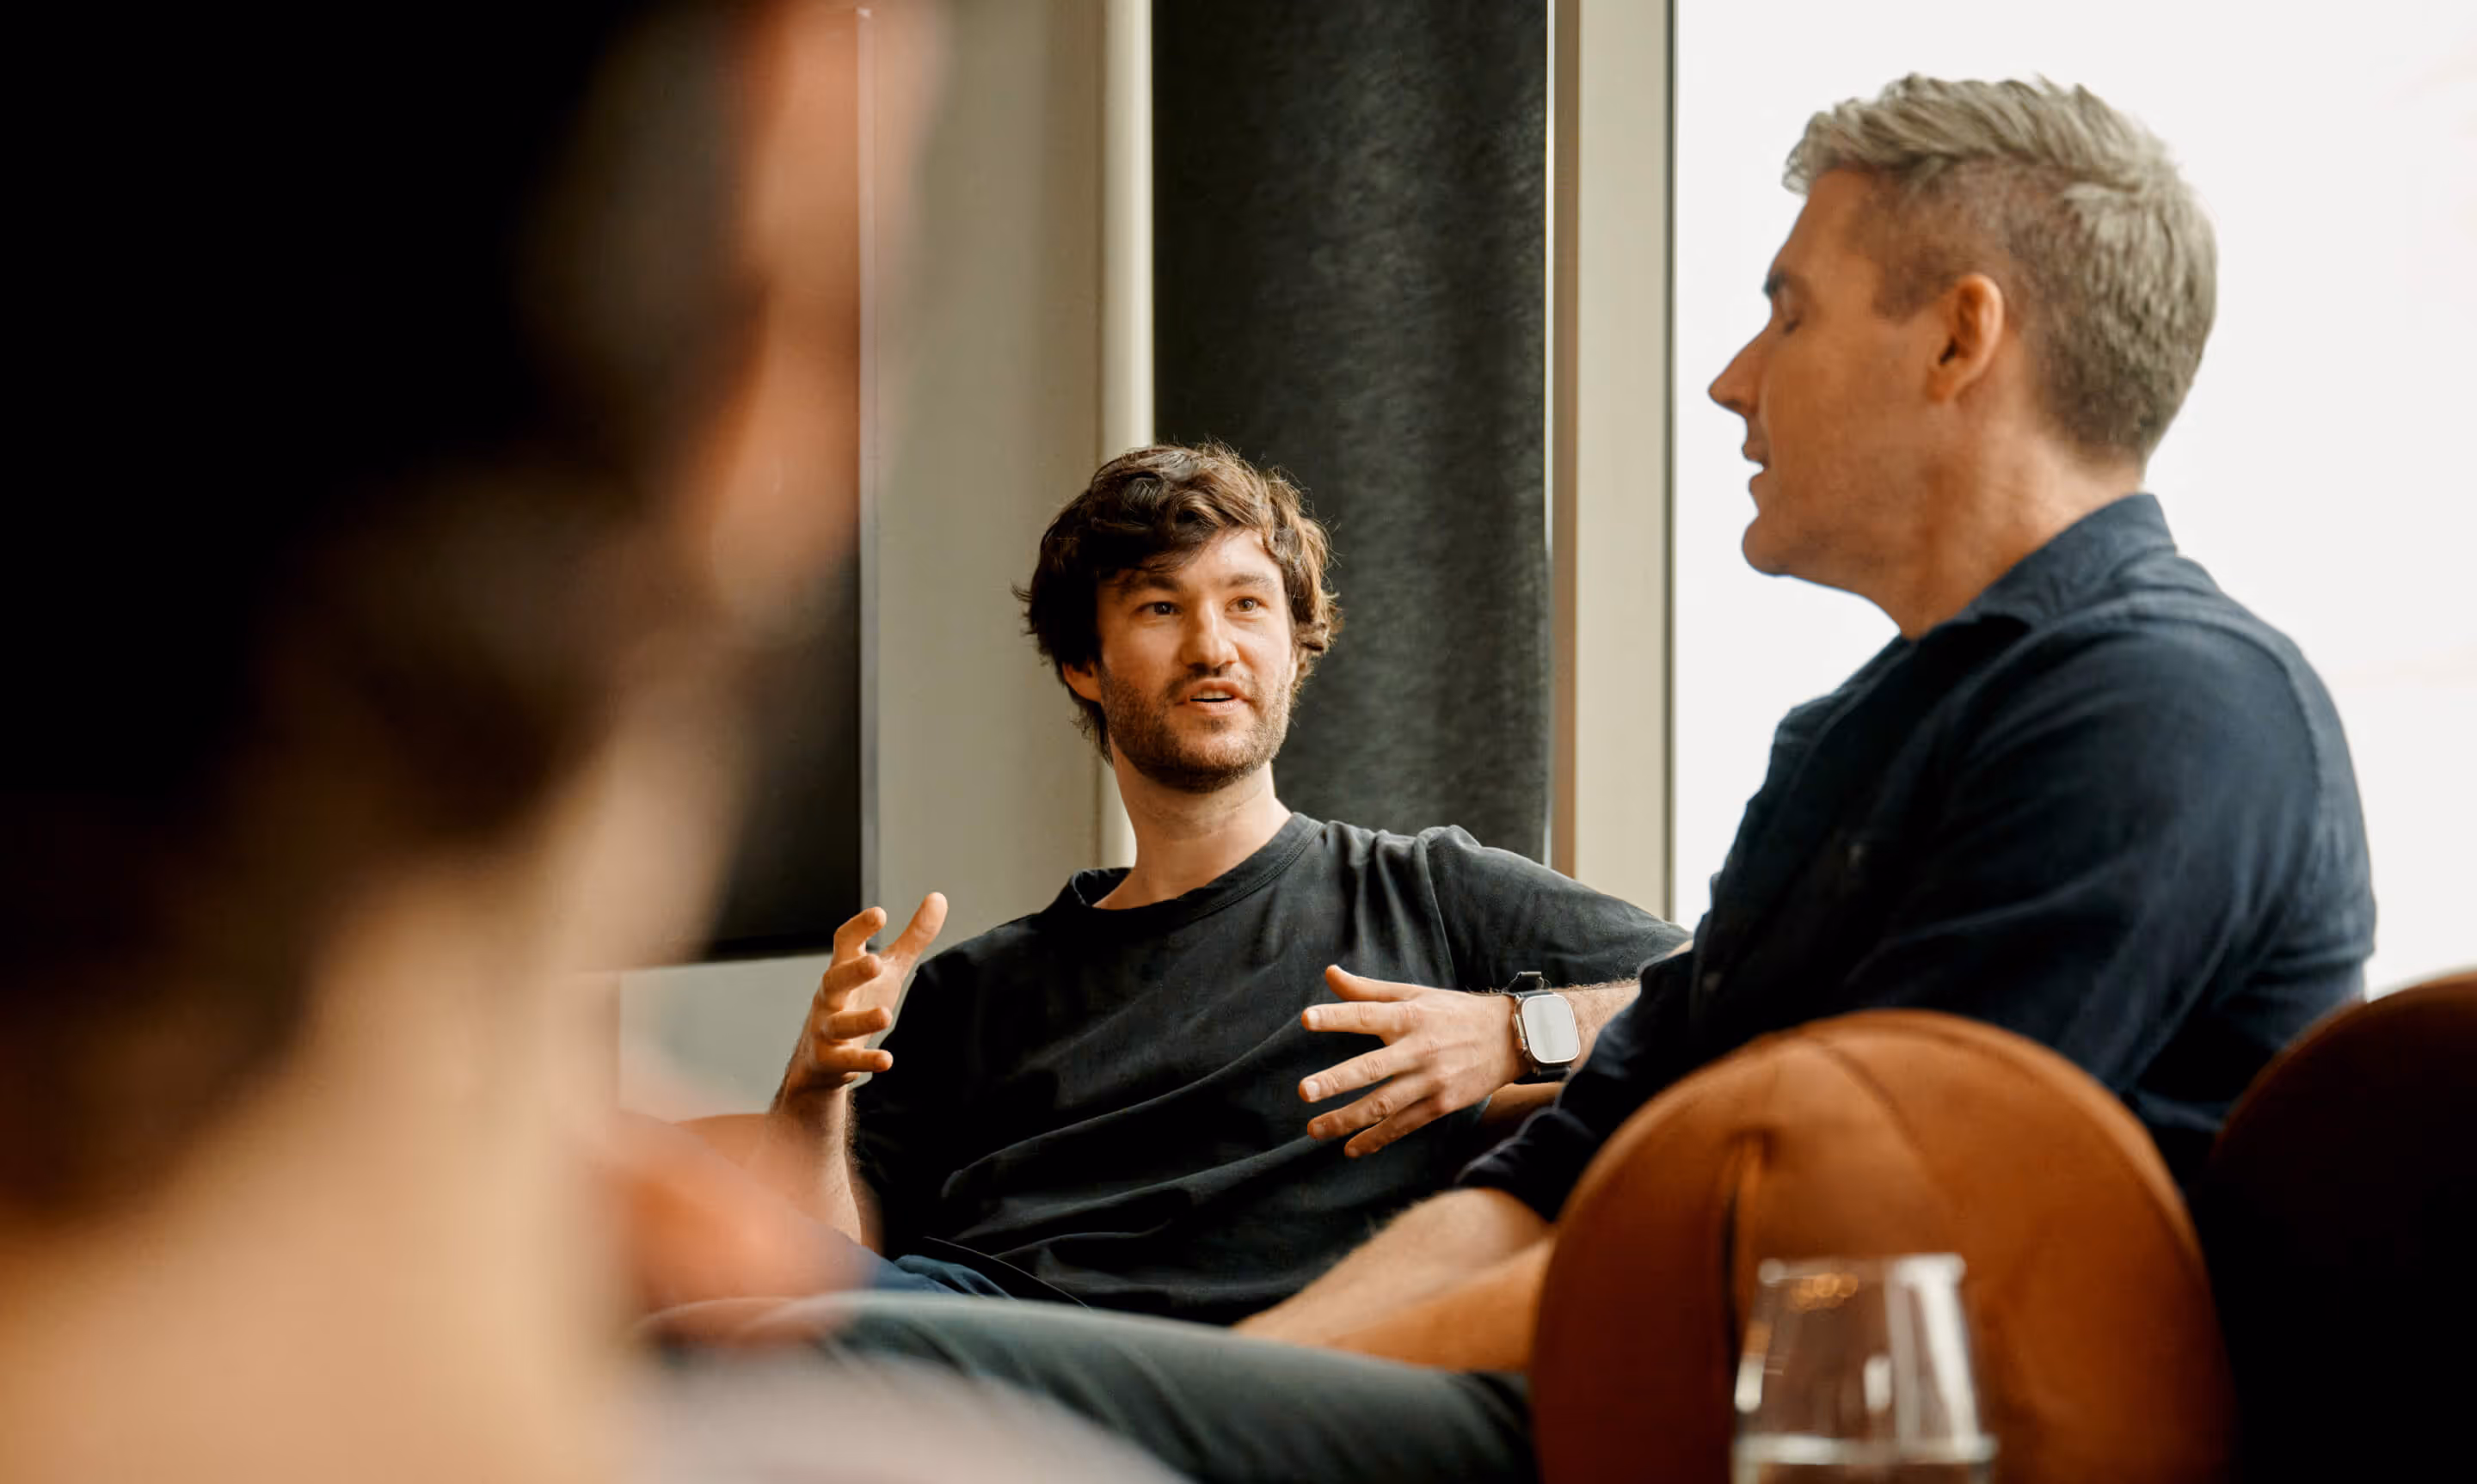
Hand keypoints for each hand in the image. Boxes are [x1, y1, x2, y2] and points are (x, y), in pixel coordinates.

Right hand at [772, 892, 946, 1110]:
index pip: (844, 942)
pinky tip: (886, 1060)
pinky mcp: (829, 1061)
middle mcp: (830, 997)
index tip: (880, 914)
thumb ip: (913, 937)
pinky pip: (845, 1061)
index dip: (859, 928)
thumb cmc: (859, 1001)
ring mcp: (826, 1029)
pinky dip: (864, 1061)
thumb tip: (939, 897)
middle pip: (834, 980)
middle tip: (875, 962)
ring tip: (885, 1015)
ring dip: (860, 1020)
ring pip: (837, 1023)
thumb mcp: (889, 969)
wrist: (823, 1060)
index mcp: (844, 969)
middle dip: (852, 971)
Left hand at [1297, 966, 1525, 1156]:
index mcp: (1410, 1016)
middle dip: (1336, 1080)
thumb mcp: (1415, 994)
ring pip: (1383, 1104)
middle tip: (1304, 1091)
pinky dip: (1376, 1138)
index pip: (1367, 1014)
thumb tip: (1329, 972)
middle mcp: (1420, 1049)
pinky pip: (1403, 1125)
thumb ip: (1368, 990)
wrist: (1512, 1038)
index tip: (1306, 1019)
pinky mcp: (1442, 1105)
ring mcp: (1432, 1080)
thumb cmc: (1454, 1012)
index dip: (1336, 1017)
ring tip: (1313, 1130)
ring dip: (1346, 1119)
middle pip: (1373, 1067)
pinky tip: (1351, 1148)